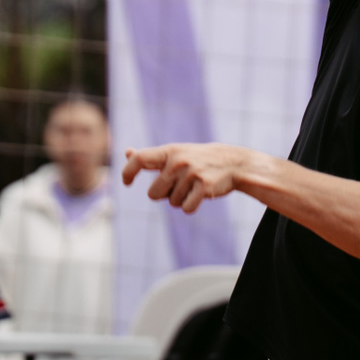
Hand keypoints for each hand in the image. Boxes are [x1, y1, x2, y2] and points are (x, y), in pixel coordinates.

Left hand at [122, 142, 255, 212]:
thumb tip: (127, 153)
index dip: (128, 172)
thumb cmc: (198, 159)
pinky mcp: (203, 187)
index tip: (126, 183)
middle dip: (163, 194)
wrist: (233, 162)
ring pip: (171, 202)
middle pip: (152, 194)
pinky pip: (185, 208)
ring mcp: (191, 173)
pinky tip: (201, 194)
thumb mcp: (175, 153)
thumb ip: (151, 157)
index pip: (140, 159)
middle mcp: (178, 161)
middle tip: (179, 183)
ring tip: (194, 185)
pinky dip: (191, 206)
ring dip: (180, 199)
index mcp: (169, 151)